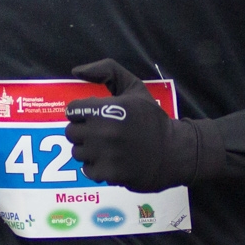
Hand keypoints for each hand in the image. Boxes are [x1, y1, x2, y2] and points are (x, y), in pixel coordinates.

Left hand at [64, 59, 204, 192]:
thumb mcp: (134, 87)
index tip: (94, 117)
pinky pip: (86, 171)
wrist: (173, 152)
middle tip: (100, 133)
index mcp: (108, 108)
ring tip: (107, 148)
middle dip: (83, 132)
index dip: (82, 113)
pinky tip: (111, 161)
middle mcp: (104, 131)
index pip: (72, 110)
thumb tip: (75, 71)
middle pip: (71, 132)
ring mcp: (105, 154)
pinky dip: (96, 168)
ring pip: (77, 152)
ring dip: (88, 151)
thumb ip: (106, 71)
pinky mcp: (109, 174)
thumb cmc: (151, 118)